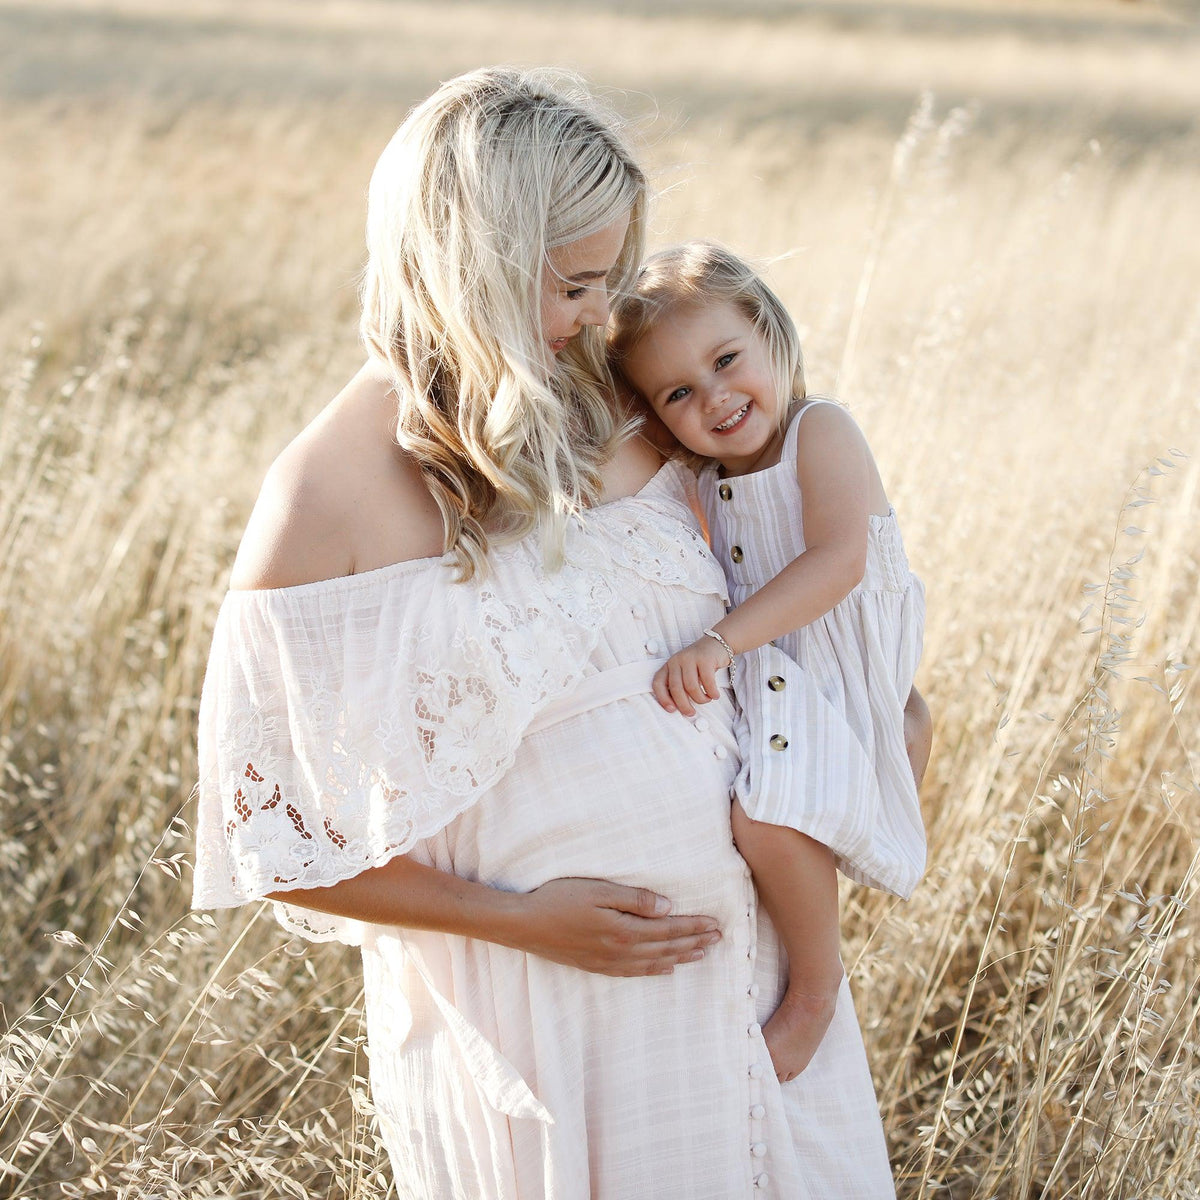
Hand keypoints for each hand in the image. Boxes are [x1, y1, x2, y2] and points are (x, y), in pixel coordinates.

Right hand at [515, 877, 721, 976]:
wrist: (526, 925)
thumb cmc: (559, 900)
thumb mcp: (598, 891)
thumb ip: (635, 899)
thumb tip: (669, 907)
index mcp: (625, 930)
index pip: (670, 928)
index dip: (694, 926)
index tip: (716, 924)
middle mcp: (622, 951)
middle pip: (667, 946)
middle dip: (695, 942)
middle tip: (719, 939)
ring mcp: (610, 962)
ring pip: (656, 962)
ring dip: (681, 957)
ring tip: (702, 953)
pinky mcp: (598, 966)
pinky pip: (636, 972)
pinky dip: (656, 970)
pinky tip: (666, 968)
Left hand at [652, 636, 730, 716]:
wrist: (717, 643)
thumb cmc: (700, 663)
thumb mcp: (686, 672)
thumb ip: (681, 685)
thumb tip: (680, 707)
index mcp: (669, 665)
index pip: (658, 683)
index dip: (662, 698)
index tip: (671, 710)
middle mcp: (677, 660)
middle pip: (676, 688)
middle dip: (684, 705)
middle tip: (691, 713)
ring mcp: (690, 658)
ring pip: (691, 687)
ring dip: (700, 699)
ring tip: (707, 699)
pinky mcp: (705, 659)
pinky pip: (707, 682)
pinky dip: (712, 692)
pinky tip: (715, 695)